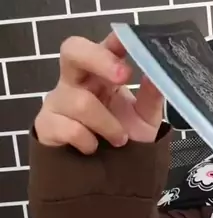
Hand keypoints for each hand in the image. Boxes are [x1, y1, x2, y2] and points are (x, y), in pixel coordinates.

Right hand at [35, 32, 163, 153]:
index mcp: (102, 72)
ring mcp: (58, 100)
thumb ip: (152, 97)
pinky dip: (86, 140)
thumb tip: (160, 74)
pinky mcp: (46, 124)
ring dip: (106, 124)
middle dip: (98, 59)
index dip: (115, 40)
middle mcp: (76, 79)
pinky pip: (67, 127)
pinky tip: (93, 147)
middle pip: (72, 50)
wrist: (106, 177)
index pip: (104, 45)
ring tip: (119, 139)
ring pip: (79, 101)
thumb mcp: (145, 119)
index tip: (130, 43)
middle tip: (124, 76)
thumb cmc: (124, 139)